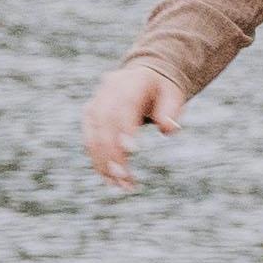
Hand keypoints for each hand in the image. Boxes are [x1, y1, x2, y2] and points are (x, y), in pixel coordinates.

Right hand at [81, 57, 189, 191]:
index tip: (132, 151)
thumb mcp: (173, 94)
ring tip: (118, 185)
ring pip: (92, 134)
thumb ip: (171, 110)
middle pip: (103, 123)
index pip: (122, 106)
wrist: (143, 77)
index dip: (123, 128)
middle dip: (111, 152)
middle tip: (123, 178)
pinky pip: (89, 141)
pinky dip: (98, 161)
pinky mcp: (90, 116)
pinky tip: (110, 179)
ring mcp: (96, 103)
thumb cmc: (162, 90)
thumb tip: (168, 129)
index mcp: (130, 82)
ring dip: (103, 162)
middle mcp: (108, 91)